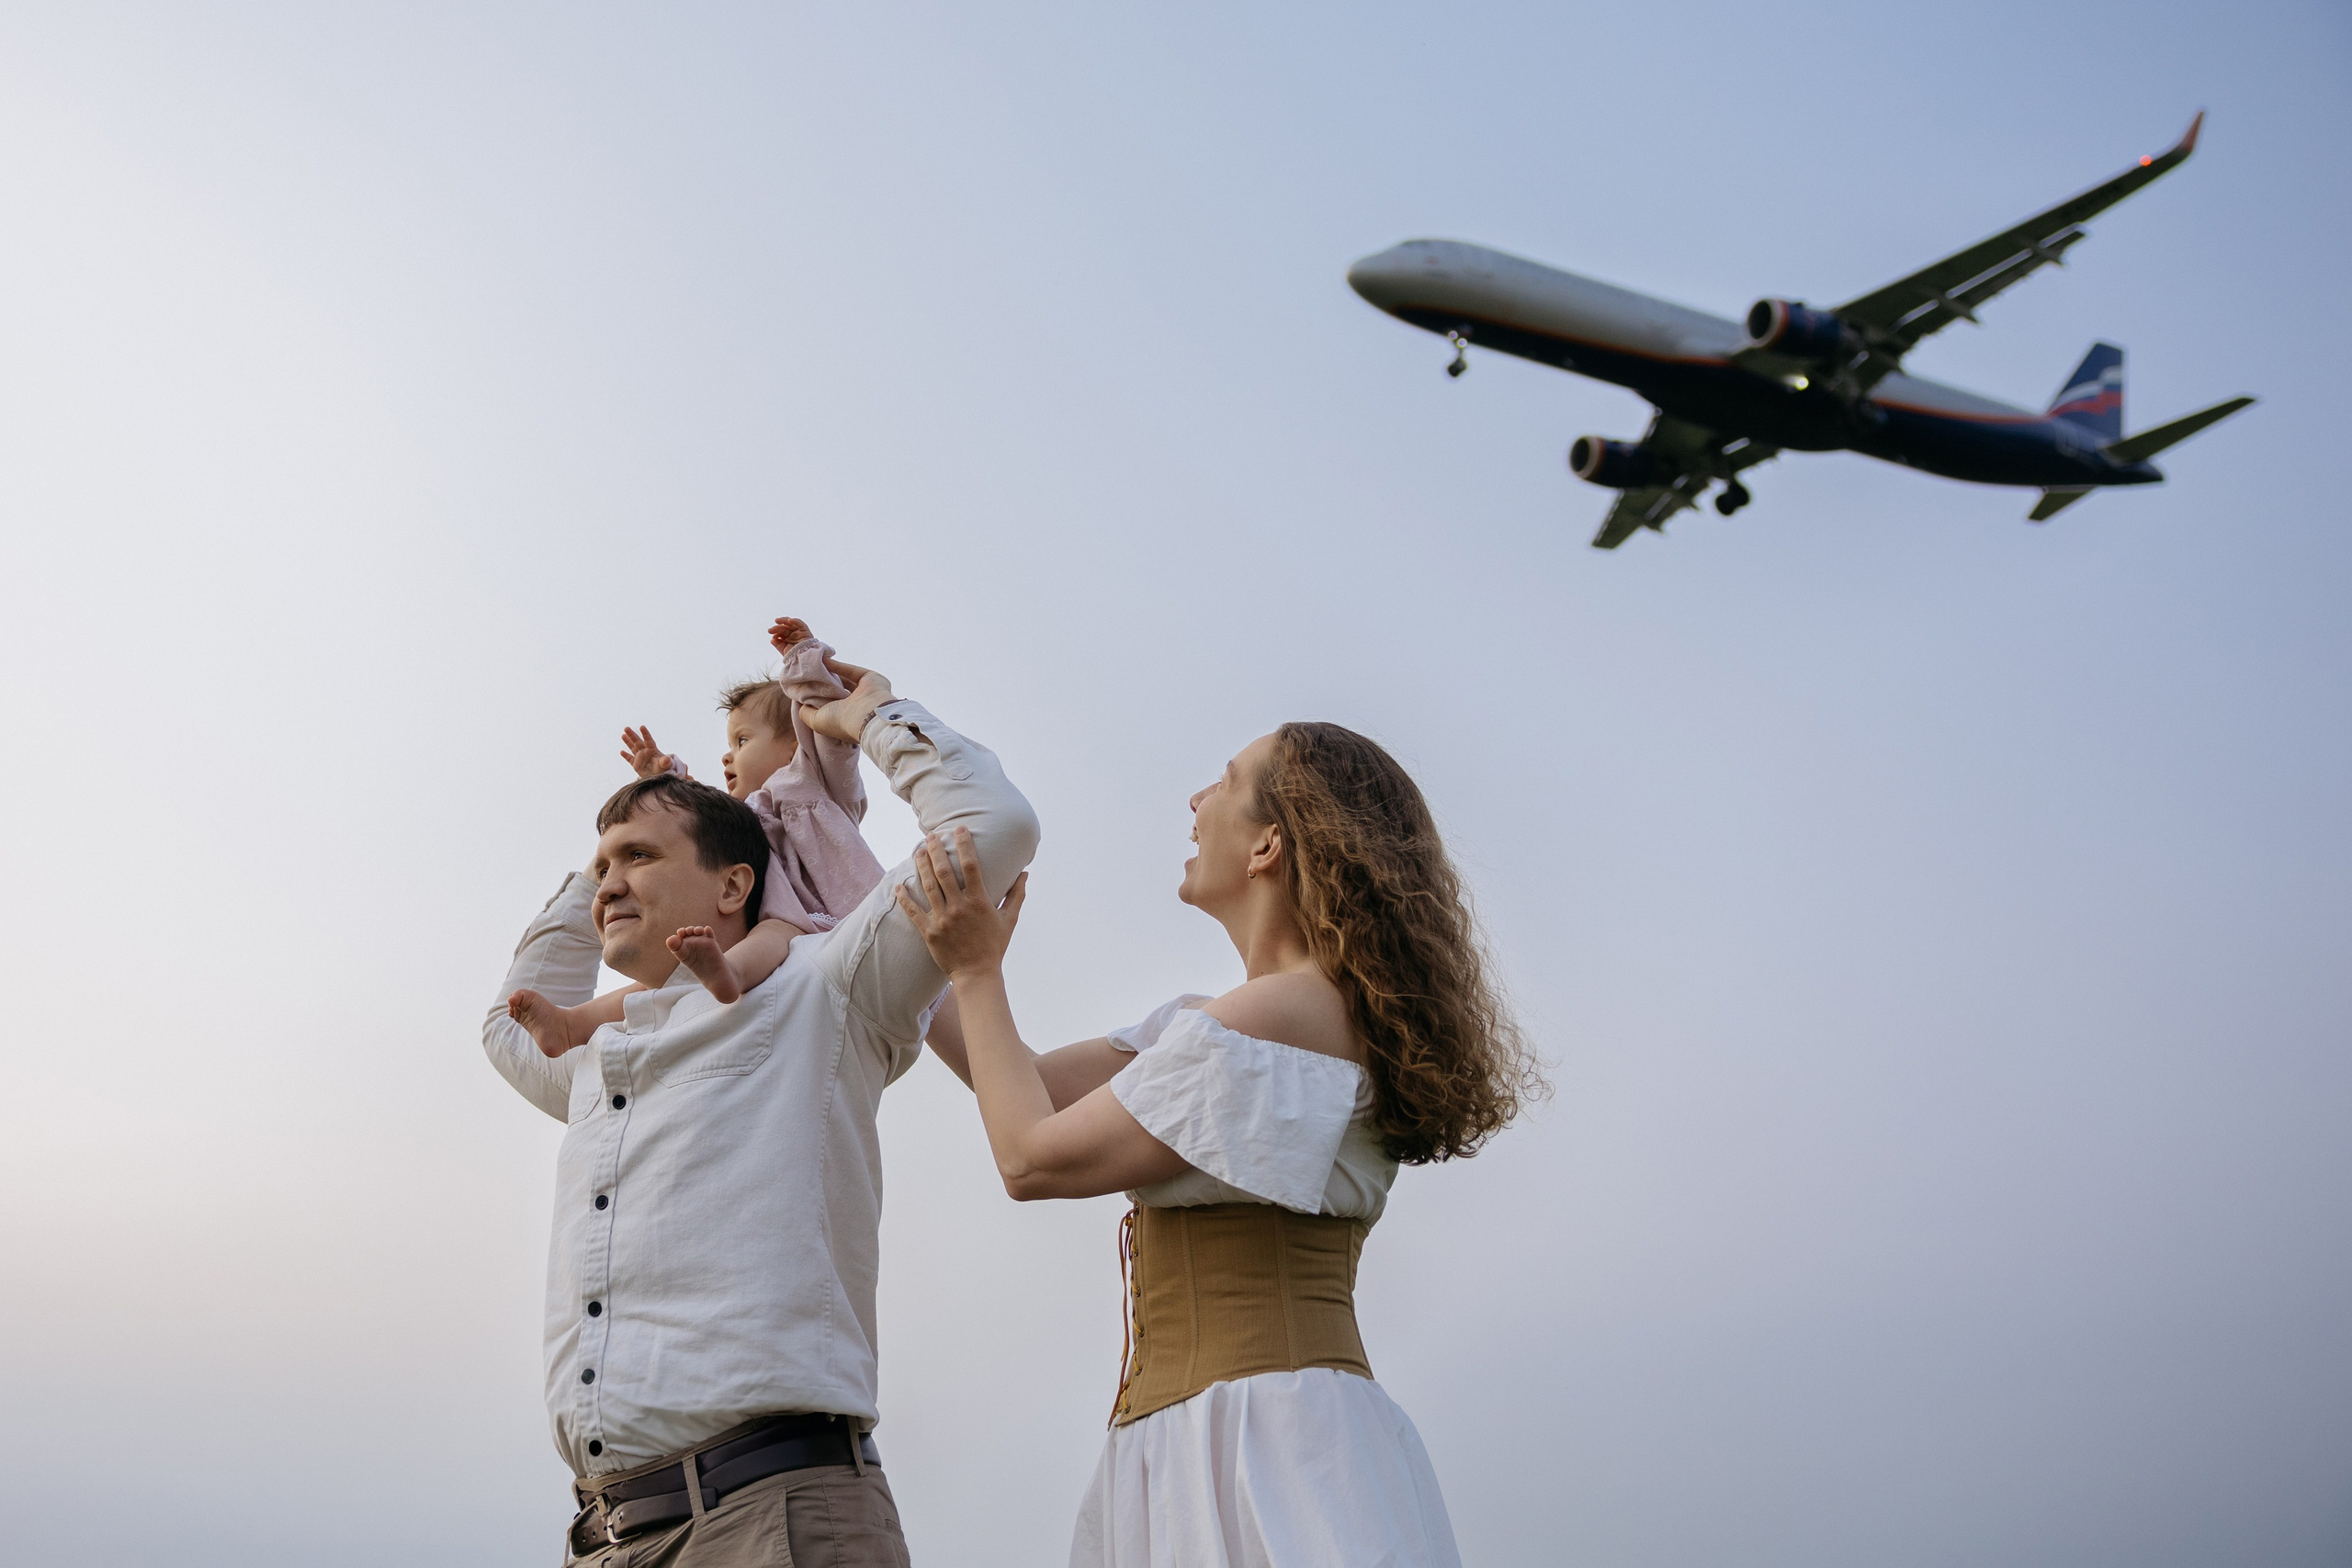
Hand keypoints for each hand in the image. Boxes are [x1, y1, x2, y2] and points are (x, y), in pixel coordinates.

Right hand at [620, 726, 678, 779]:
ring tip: (623, 735)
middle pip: (638, 741)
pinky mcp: (636, 764)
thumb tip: (667, 760)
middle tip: (626, 728)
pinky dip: (626, 756)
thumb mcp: (665, 765)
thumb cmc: (664, 769)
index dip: (645, 734)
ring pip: (633, 748)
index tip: (642, 727)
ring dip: (628, 742)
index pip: (648, 740)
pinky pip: (630, 759)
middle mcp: (645, 751)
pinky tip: (621, 752)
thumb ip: (665, 762)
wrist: (660, 777)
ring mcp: (640, 757)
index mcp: (653, 749)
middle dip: (632, 735)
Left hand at [768, 616, 812, 655]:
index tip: (773, 637)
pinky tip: (789, 620)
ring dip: (783, 620)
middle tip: (770, 630)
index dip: (776, 633)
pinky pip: (800, 624)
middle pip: (784, 628)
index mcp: (789, 640)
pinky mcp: (805, 631)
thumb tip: (772, 640)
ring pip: (791, 624)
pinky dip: (795, 621)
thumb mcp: (783, 650)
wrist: (802, 660)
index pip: (781, 633)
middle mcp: (794, 635)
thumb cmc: (794, 657)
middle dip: (777, 628)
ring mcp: (799, 632)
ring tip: (776, 620)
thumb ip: (778, 645)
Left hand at [799, 659, 893, 742]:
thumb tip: (802, 702)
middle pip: (838, 692)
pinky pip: (850, 670)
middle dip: (824, 685)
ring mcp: (865, 692)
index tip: (805, 692)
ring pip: (845, 680)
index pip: (832, 708)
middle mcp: (856, 707)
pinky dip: (837, 666)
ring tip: (815, 666)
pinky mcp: (870, 678)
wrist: (866, 715)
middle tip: (809, 676)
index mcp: (846, 720)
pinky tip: (823, 661)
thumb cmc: (841, 721)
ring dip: (830, 673)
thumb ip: (806, 713)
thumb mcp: (816, 721)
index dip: (819, 700)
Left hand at [893, 827, 1026, 981]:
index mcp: (979, 901)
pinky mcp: (929, 932)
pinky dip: (905, 898)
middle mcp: (959, 907)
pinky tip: (899, 885)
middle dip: (936, 850)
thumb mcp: (1009, 920)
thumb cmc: (995, 946)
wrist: (977, 974)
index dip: (964, 845)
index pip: (971, 866)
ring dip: (921, 865)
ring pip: (928, 886)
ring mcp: (942, 920)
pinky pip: (914, 911)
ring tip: (918, 851)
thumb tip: (1025, 873)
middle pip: (944, 871)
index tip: (959, 829)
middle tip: (931, 835)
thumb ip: (1016, 894)